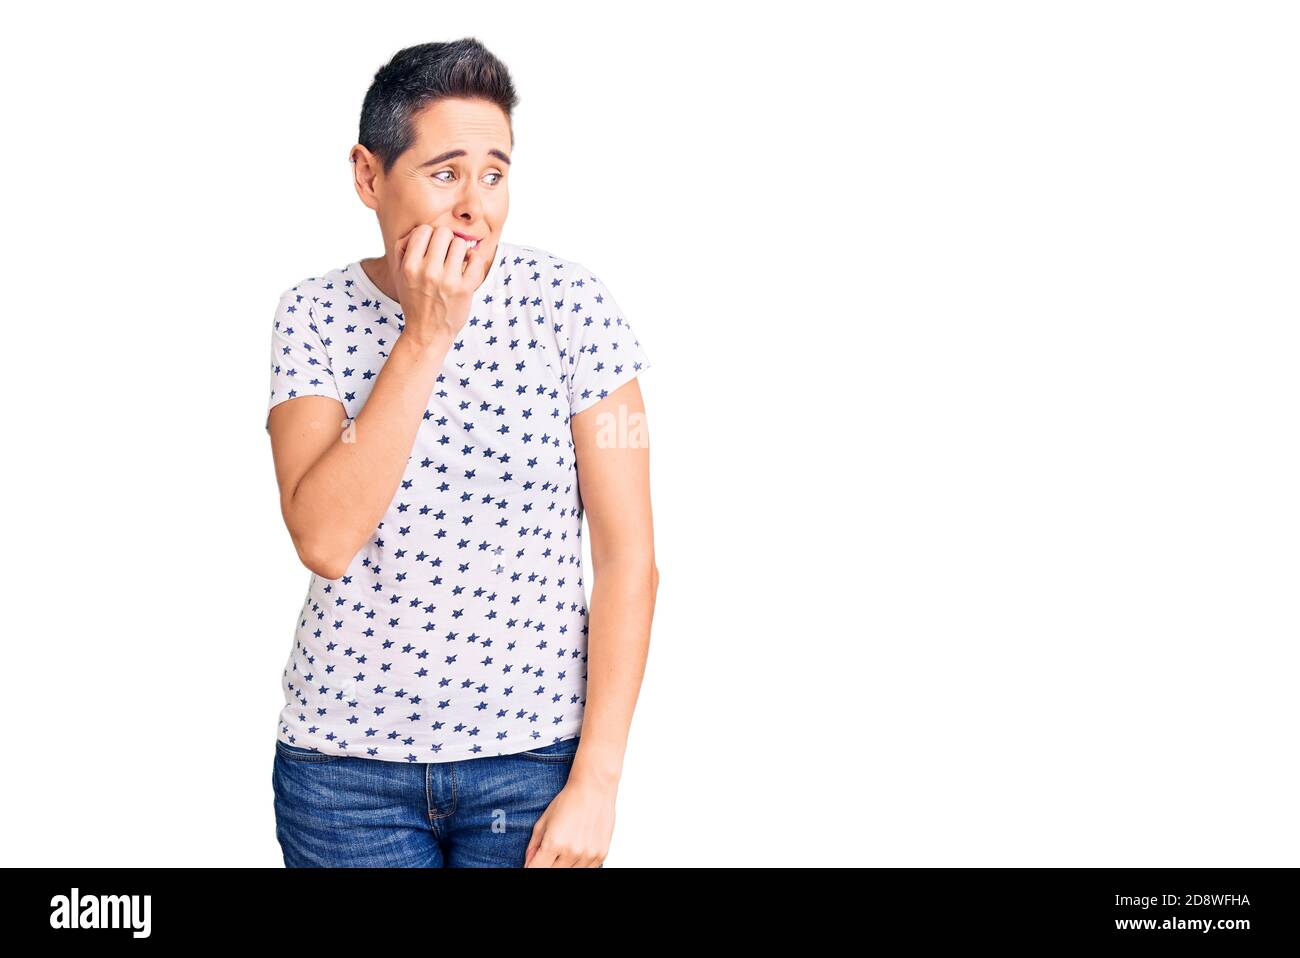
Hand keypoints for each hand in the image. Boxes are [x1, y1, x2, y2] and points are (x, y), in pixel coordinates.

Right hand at [391, 224, 489, 347]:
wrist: (426, 333)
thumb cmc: (414, 301)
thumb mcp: (399, 275)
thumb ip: (403, 249)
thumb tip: (421, 231)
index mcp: (409, 266)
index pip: (423, 230)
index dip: (429, 236)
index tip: (431, 248)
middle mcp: (428, 272)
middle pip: (443, 233)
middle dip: (446, 240)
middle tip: (445, 254)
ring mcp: (448, 281)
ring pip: (460, 243)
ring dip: (460, 250)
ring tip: (456, 261)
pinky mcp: (465, 289)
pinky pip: (475, 259)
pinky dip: (474, 259)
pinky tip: (467, 266)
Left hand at [523, 777, 615, 866]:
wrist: (594, 787)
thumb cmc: (569, 800)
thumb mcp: (544, 820)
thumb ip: (533, 845)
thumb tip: (528, 862)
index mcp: (554, 843)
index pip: (536, 870)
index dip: (532, 868)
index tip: (533, 864)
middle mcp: (571, 852)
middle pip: (552, 873)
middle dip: (547, 865)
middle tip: (549, 854)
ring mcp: (588, 855)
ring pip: (571, 873)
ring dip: (564, 865)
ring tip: (565, 848)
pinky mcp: (601, 854)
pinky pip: (588, 870)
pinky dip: (579, 864)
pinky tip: (577, 851)